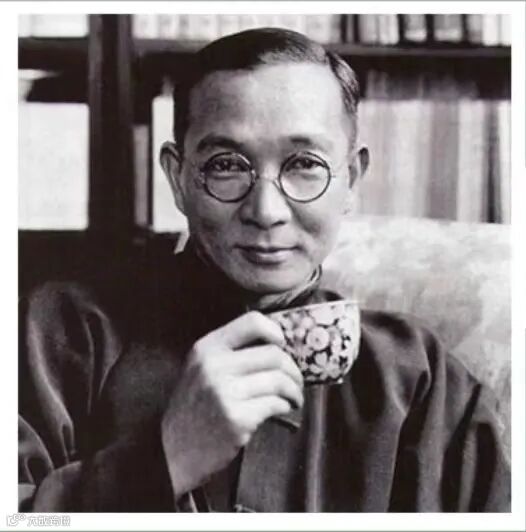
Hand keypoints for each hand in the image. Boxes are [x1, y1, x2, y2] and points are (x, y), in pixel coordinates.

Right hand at [161, 311, 303, 498]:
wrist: (172, 450)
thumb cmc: (193, 407)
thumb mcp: (200, 368)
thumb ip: (229, 352)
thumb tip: (275, 344)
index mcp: (206, 348)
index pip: (252, 322)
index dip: (275, 331)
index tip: (282, 346)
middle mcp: (215, 366)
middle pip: (274, 355)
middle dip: (293, 369)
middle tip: (295, 381)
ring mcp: (226, 393)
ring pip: (279, 380)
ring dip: (294, 390)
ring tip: (293, 397)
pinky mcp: (237, 419)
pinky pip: (275, 404)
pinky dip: (285, 406)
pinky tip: (282, 409)